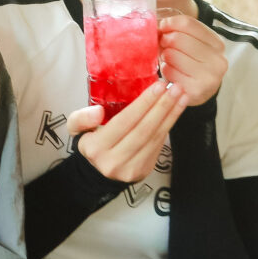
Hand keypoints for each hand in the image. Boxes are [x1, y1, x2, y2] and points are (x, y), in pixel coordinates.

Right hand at [66, 79, 184, 182]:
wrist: (97, 172)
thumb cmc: (90, 142)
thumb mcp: (76, 128)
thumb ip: (81, 118)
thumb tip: (98, 111)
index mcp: (96, 147)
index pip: (124, 122)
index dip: (143, 104)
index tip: (158, 86)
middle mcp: (113, 161)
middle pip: (143, 130)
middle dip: (162, 107)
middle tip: (175, 88)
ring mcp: (130, 169)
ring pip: (154, 138)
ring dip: (171, 115)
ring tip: (181, 96)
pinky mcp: (143, 171)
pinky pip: (158, 145)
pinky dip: (169, 126)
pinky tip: (176, 111)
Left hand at [158, 13, 226, 106]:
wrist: (201, 90)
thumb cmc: (194, 63)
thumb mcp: (194, 43)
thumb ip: (180, 31)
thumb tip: (158, 27)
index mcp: (218, 44)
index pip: (188, 24)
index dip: (170, 22)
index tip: (163, 26)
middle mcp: (218, 60)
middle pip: (178, 38)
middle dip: (165, 40)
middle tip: (164, 44)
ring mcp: (209, 77)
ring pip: (172, 55)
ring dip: (165, 56)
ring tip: (169, 59)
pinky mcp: (196, 90)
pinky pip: (169, 72)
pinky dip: (165, 70)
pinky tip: (172, 72)